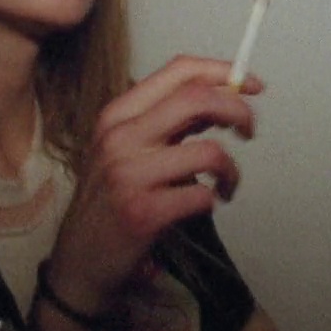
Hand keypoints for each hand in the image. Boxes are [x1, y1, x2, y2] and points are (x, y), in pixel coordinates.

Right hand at [44, 55, 260, 313]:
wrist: (79, 260)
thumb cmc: (109, 201)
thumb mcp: (125, 148)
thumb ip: (167, 121)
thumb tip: (222, 96)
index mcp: (118, 114)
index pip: (178, 71)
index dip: (223, 71)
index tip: (251, 84)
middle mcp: (120, 138)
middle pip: (197, 99)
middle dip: (238, 110)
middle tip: (248, 130)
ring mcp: (129, 175)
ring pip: (209, 151)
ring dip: (231, 170)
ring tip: (226, 184)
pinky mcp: (143, 212)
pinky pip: (202, 194)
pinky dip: (213, 199)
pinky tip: (205, 204)